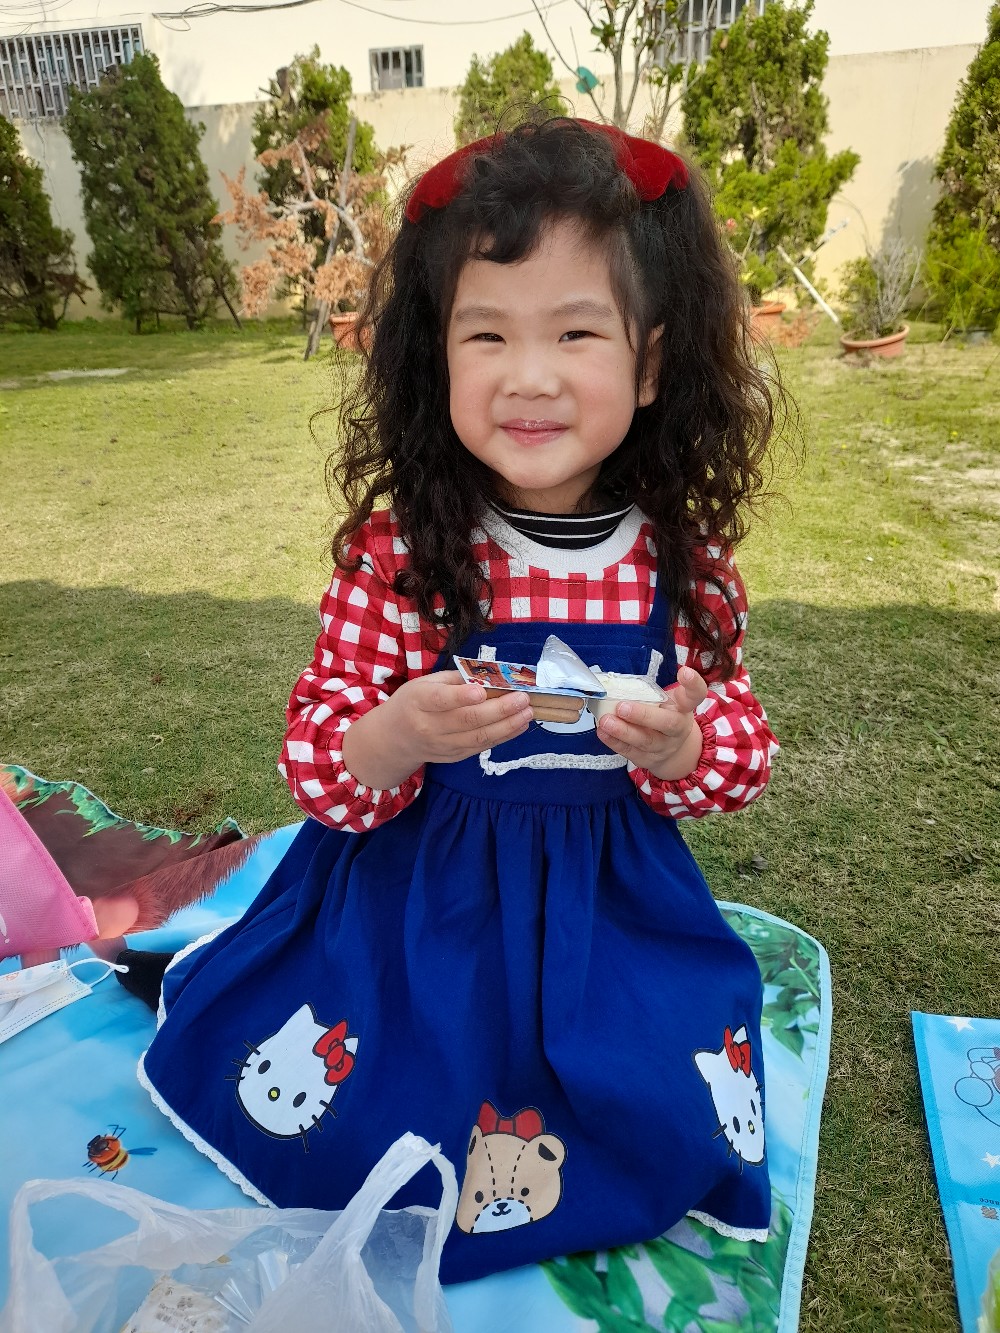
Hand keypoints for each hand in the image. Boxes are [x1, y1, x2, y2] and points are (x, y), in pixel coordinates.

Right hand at [343, 671, 532, 787]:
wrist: (394, 739)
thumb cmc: (413, 702)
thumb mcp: (425, 683)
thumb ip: (455, 680)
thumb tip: (490, 677)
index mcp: (419, 701)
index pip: (440, 700)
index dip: (461, 696)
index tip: (482, 691)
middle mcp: (429, 726)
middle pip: (467, 720)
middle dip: (499, 709)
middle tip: (523, 698)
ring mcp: (442, 745)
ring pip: (479, 737)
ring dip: (508, 726)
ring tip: (528, 712)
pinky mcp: (453, 757)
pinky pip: (481, 747)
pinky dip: (503, 736)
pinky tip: (519, 726)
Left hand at [595, 666, 706, 780]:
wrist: (672, 751)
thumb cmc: (664, 715)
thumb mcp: (667, 701)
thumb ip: (650, 692)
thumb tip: (616, 683)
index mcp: (684, 707)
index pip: (695, 694)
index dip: (693, 683)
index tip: (684, 671)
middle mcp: (678, 728)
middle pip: (668, 723)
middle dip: (644, 715)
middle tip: (622, 707)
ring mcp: (664, 747)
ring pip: (645, 741)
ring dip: (623, 731)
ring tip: (605, 721)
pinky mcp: (647, 759)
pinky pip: (630, 752)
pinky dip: (614, 742)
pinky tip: (602, 732)